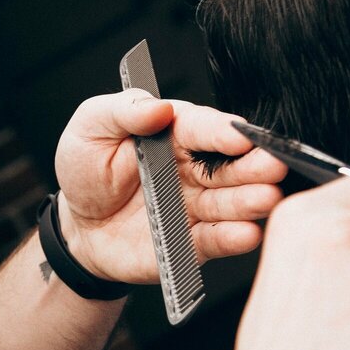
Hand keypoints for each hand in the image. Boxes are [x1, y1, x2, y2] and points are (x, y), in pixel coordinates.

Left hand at [53, 90, 286, 283]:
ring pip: (230, 202)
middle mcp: (194, 168)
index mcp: (175, 132)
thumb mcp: (91, 127)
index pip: (204, 128)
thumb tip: (157, 106)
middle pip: (229, 166)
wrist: (78, 227)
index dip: (223, 133)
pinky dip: (232, 238)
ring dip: (250, 201)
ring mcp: (196, 206)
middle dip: (253, 166)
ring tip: (266, 199)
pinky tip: (246, 234)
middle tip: (272, 166)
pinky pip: (215, 240)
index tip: (240, 137)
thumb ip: (122, 111)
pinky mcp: (192, 242)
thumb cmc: (86, 170)